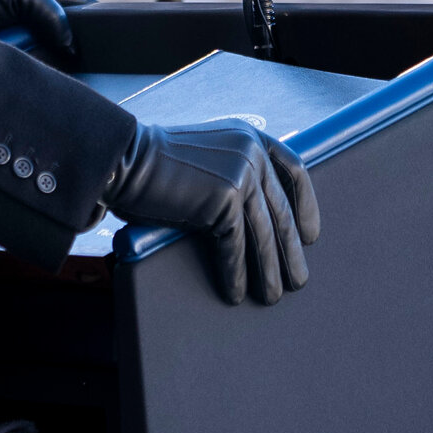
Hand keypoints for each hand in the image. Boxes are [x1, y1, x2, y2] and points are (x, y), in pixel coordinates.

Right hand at [104, 121, 320, 305]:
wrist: (122, 159)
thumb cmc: (155, 165)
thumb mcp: (206, 158)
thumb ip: (232, 174)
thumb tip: (255, 218)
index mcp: (249, 137)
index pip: (294, 169)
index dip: (305, 205)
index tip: (310, 235)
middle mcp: (250, 151)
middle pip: (280, 210)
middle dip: (290, 249)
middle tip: (297, 279)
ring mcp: (240, 173)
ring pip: (263, 233)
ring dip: (269, 270)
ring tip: (273, 295)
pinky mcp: (224, 199)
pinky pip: (235, 246)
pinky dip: (236, 274)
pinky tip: (236, 294)